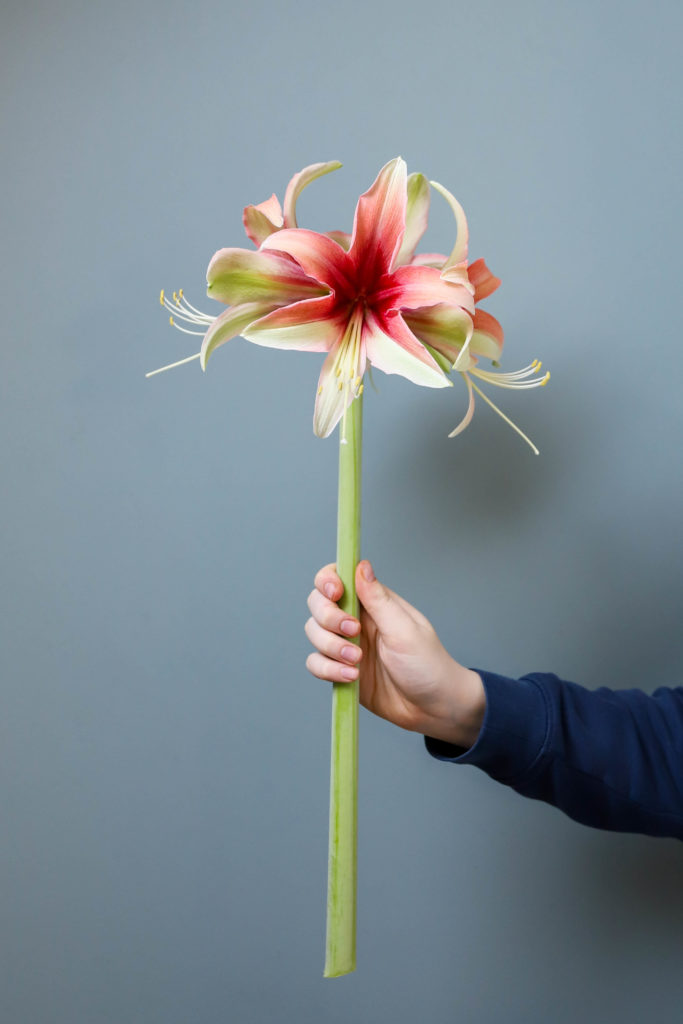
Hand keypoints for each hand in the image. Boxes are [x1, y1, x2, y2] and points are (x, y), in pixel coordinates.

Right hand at [305, 560, 485, 748]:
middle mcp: (356, 619)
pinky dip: (327, 669)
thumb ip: (378, 599)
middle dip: (327, 617)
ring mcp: (346, 645)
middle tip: (353, 632)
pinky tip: (351, 677)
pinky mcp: (340, 669)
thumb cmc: (428, 664)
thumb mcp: (405, 630)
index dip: (327, 581)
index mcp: (373, 602)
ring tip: (357, 661)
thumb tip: (361, 566)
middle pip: (318, 604)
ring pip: (314, 633)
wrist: (432, 708)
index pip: (338, 577)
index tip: (335, 594)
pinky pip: (316, 663)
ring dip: (330, 647)